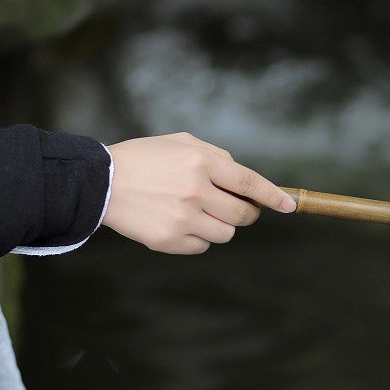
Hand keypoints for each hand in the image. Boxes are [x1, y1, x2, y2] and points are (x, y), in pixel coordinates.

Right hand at [101, 132, 293, 254]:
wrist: (101, 182)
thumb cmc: (144, 158)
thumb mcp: (181, 143)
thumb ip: (216, 156)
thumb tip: (244, 179)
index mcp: (201, 162)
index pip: (249, 182)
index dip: (273, 196)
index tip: (288, 205)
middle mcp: (195, 190)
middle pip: (243, 214)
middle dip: (246, 212)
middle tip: (235, 207)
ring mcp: (183, 218)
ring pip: (227, 233)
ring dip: (222, 225)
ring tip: (199, 212)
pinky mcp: (169, 240)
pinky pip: (203, 246)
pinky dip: (199, 237)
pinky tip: (180, 223)